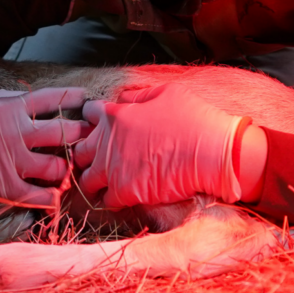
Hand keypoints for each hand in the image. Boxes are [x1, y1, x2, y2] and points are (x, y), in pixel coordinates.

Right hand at [0, 87, 89, 205]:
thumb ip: (13, 99)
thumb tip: (40, 100)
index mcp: (9, 107)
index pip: (51, 99)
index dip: (72, 98)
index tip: (84, 100)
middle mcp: (14, 133)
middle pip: (62, 132)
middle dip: (81, 134)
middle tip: (88, 137)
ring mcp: (9, 161)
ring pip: (56, 167)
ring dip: (67, 168)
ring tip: (69, 167)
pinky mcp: (3, 187)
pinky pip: (38, 196)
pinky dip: (51, 198)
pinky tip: (56, 195)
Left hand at [75, 84, 262, 207]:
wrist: (214, 153)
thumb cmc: (195, 119)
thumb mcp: (167, 93)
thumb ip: (138, 96)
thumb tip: (123, 98)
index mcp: (115, 115)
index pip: (87, 114)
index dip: (93, 121)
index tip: (102, 128)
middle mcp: (107, 141)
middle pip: (79, 150)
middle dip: (87, 155)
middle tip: (100, 160)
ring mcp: (113, 168)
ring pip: (86, 180)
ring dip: (94, 181)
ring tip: (107, 184)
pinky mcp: (124, 192)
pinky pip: (106, 199)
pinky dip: (112, 199)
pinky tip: (123, 197)